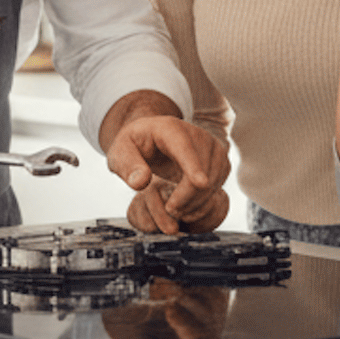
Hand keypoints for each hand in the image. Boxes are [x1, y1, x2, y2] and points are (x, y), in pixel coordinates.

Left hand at [107, 115, 229, 234]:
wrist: (151, 139)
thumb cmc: (135, 145)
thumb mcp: (120, 152)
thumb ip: (127, 165)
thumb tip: (140, 181)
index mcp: (169, 128)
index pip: (184, 147)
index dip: (193, 166)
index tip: (201, 183)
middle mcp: (196, 134)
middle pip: (201, 171)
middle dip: (186, 198)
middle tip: (168, 211)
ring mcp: (211, 146)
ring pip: (213, 181)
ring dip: (195, 203)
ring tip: (174, 209)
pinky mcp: (219, 159)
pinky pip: (218, 185)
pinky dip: (204, 201)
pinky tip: (187, 205)